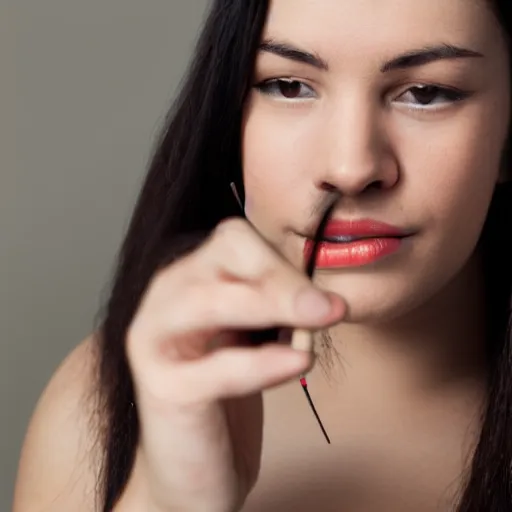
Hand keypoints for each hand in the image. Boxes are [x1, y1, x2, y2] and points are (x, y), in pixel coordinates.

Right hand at [126, 218, 344, 511]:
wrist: (194, 469)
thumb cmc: (229, 398)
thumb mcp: (255, 339)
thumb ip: (276, 307)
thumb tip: (322, 290)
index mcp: (189, 280)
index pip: (233, 239)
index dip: (280, 259)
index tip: (320, 293)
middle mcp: (164, 300)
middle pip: (222, 255)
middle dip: (282, 278)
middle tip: (330, 306)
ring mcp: (154, 342)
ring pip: (209, 300)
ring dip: (273, 304)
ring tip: (320, 320)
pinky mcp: (162, 389)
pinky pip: (216, 367)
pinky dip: (262, 362)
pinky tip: (299, 361)